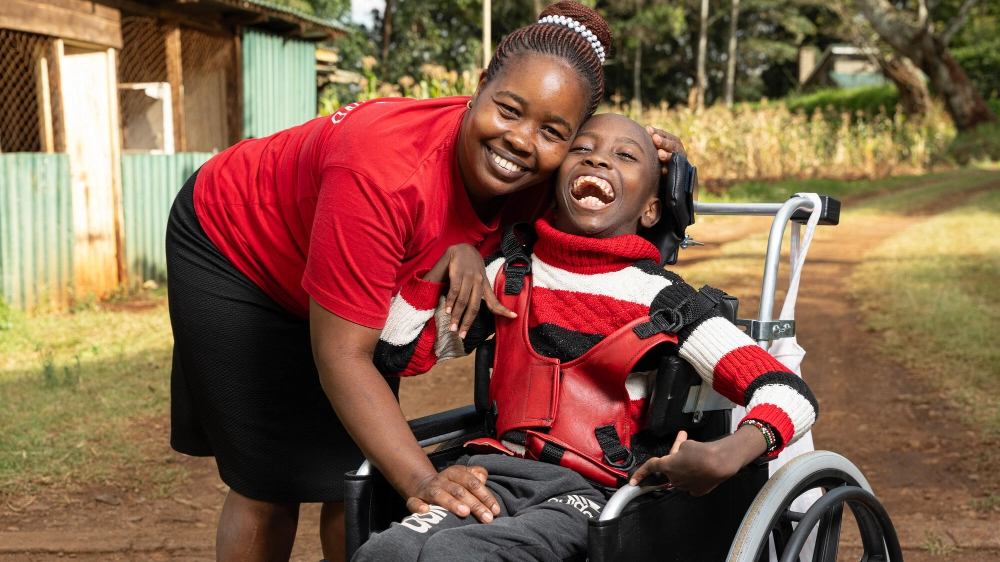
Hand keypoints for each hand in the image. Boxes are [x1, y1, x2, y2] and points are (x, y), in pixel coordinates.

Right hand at [405, 464, 501, 522]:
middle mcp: (442, 480)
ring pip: (439, 495)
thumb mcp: (465, 476)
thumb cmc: (451, 484)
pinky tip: (426, 510)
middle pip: (459, 490)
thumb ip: (476, 476)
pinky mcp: (415, 499)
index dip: (485, 496)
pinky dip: (418, 506)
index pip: (473, 482)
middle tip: (487, 518)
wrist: (423, 485)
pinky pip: (414, 502)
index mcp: (455, 473)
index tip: (495, 510)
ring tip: (464, 512)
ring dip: (452, 503)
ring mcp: (428, 490)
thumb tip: (482, 478)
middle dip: (475, 504)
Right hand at [423, 244, 515, 337]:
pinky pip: (454, 290)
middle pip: (474, 307)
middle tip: (461, 335)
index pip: (494, 302)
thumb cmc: (471, 269)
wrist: (464, 248)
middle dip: (467, 322)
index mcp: (485, 286)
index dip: (504, 310)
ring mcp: (469, 277)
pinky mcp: (458, 273)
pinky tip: (447, 310)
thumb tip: (486, 311)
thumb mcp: (480, 281)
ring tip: (452, 327)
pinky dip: (451, 301)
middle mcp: (479, 283)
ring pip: (463, 301)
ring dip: (457, 316)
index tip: (514, 317)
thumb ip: (482, 296)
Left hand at [628, 427, 763, 495]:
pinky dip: (696, 476)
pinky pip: (693, 483)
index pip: (651, 467)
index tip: (632, 482)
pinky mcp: (698, 491)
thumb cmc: (701, 451)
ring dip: (687, 467)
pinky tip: (703, 469)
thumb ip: (679, 449)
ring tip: (699, 456)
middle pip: (671, 468)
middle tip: (685, 444)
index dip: (640, 473)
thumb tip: (681, 451)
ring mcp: (686, 487)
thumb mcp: (686, 444)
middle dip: (676, 457)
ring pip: (682, 476)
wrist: (719, 463)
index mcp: (668, 466)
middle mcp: (674, 479)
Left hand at [645, 126, 686, 172]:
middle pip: (672, 145)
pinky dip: (669, 168)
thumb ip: (655, 140)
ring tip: (660, 154)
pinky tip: (663, 169)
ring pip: (675, 157)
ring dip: (667, 155)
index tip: (648, 129)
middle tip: (655, 138)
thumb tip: (647, 128)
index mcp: (674, 142)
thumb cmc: (660, 158)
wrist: (668, 175)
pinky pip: (674, 170)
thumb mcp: (658, 148)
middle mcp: (679, 150)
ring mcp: (681, 160)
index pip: (666, 136)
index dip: (658, 132)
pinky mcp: (678, 171)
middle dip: (663, 142)